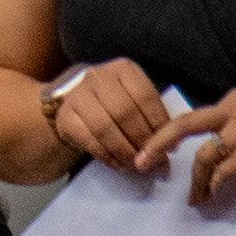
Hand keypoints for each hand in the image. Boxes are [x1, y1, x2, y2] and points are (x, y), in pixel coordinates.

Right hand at [47, 58, 170, 174]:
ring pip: (105, 128)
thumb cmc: (116, 103)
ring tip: (137, 166)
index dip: (159, 124)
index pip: (145, 97)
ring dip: (125, 151)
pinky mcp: (65, 117)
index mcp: (123, 69)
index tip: (170, 146)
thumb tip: (170, 145)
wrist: (77, 102)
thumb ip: (152, 116)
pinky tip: (118, 164)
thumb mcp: (136, 99)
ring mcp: (77, 96)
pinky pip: (88, 140)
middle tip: (155, 161)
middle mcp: (97, 77)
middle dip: (142, 141)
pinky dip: (107, 156)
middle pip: (125, 113)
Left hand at [148, 89, 235, 207]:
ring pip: (203, 155)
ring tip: (194, 198)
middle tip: (139, 163)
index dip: (169, 136)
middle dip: (156, 144)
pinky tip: (213, 195)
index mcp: (234, 100)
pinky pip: (223, 171)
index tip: (153, 151)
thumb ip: (233, 133)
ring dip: (195, 181)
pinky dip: (214, 185)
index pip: (193, 118)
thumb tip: (207, 159)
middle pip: (184, 125)